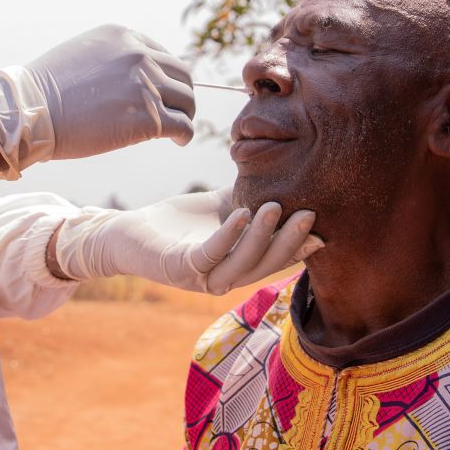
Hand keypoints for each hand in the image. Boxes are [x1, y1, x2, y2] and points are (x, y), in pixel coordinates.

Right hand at [0, 25, 194, 179]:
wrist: (29, 111)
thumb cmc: (44, 90)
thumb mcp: (81, 54)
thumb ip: (109, 58)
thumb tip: (125, 80)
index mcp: (123, 36)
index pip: (161, 54)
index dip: (164, 76)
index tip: (161, 92)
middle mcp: (139, 55)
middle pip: (182, 74)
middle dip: (179, 93)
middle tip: (174, 110)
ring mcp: (146, 85)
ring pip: (187, 99)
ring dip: (184, 113)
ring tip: (177, 127)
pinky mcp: (149, 117)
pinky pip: (183, 125)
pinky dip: (185, 135)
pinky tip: (178, 141)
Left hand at [51, 189, 322, 295]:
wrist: (127, 233)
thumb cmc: (177, 221)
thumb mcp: (219, 207)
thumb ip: (249, 197)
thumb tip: (280, 172)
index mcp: (236, 265)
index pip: (273, 260)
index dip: (298, 249)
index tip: (323, 231)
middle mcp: (223, 277)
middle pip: (264, 265)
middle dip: (289, 243)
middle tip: (309, 215)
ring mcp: (201, 277)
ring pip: (241, 263)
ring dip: (262, 238)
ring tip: (276, 207)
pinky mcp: (179, 267)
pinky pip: (209, 254)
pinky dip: (228, 235)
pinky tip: (242, 214)